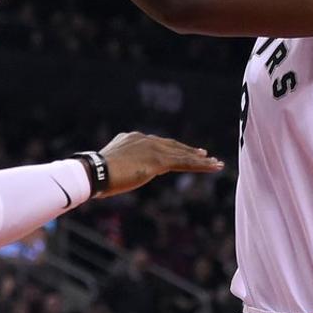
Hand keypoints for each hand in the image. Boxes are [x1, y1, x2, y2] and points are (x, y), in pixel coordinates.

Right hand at [94, 132, 223, 198]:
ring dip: (200, 160)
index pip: (157, 143)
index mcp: (133, 138)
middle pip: (173, 146)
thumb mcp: (113, 166)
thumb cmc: (98, 174)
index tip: (181, 151)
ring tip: (216, 164)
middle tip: (204, 154)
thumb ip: (125, 165)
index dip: (171, 148)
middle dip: (189, 151)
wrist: (96, 172)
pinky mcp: (158, 161)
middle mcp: (145, 139)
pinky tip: (213, 167)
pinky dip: (200, 166)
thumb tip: (127, 173)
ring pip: (182, 154)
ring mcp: (152, 149)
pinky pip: (183, 163)